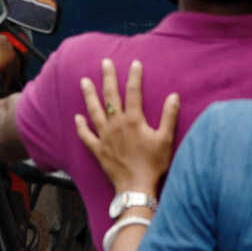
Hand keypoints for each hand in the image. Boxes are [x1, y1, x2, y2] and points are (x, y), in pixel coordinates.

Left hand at [74, 57, 178, 197]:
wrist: (136, 187)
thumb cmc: (154, 164)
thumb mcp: (166, 139)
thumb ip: (169, 116)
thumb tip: (174, 95)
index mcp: (133, 120)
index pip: (133, 92)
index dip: (134, 76)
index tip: (135, 63)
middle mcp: (116, 124)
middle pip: (110, 96)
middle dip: (107, 77)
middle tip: (105, 62)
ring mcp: (105, 137)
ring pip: (94, 111)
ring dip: (89, 95)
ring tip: (84, 81)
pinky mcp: (98, 150)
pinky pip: (86, 136)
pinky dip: (81, 126)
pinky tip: (77, 117)